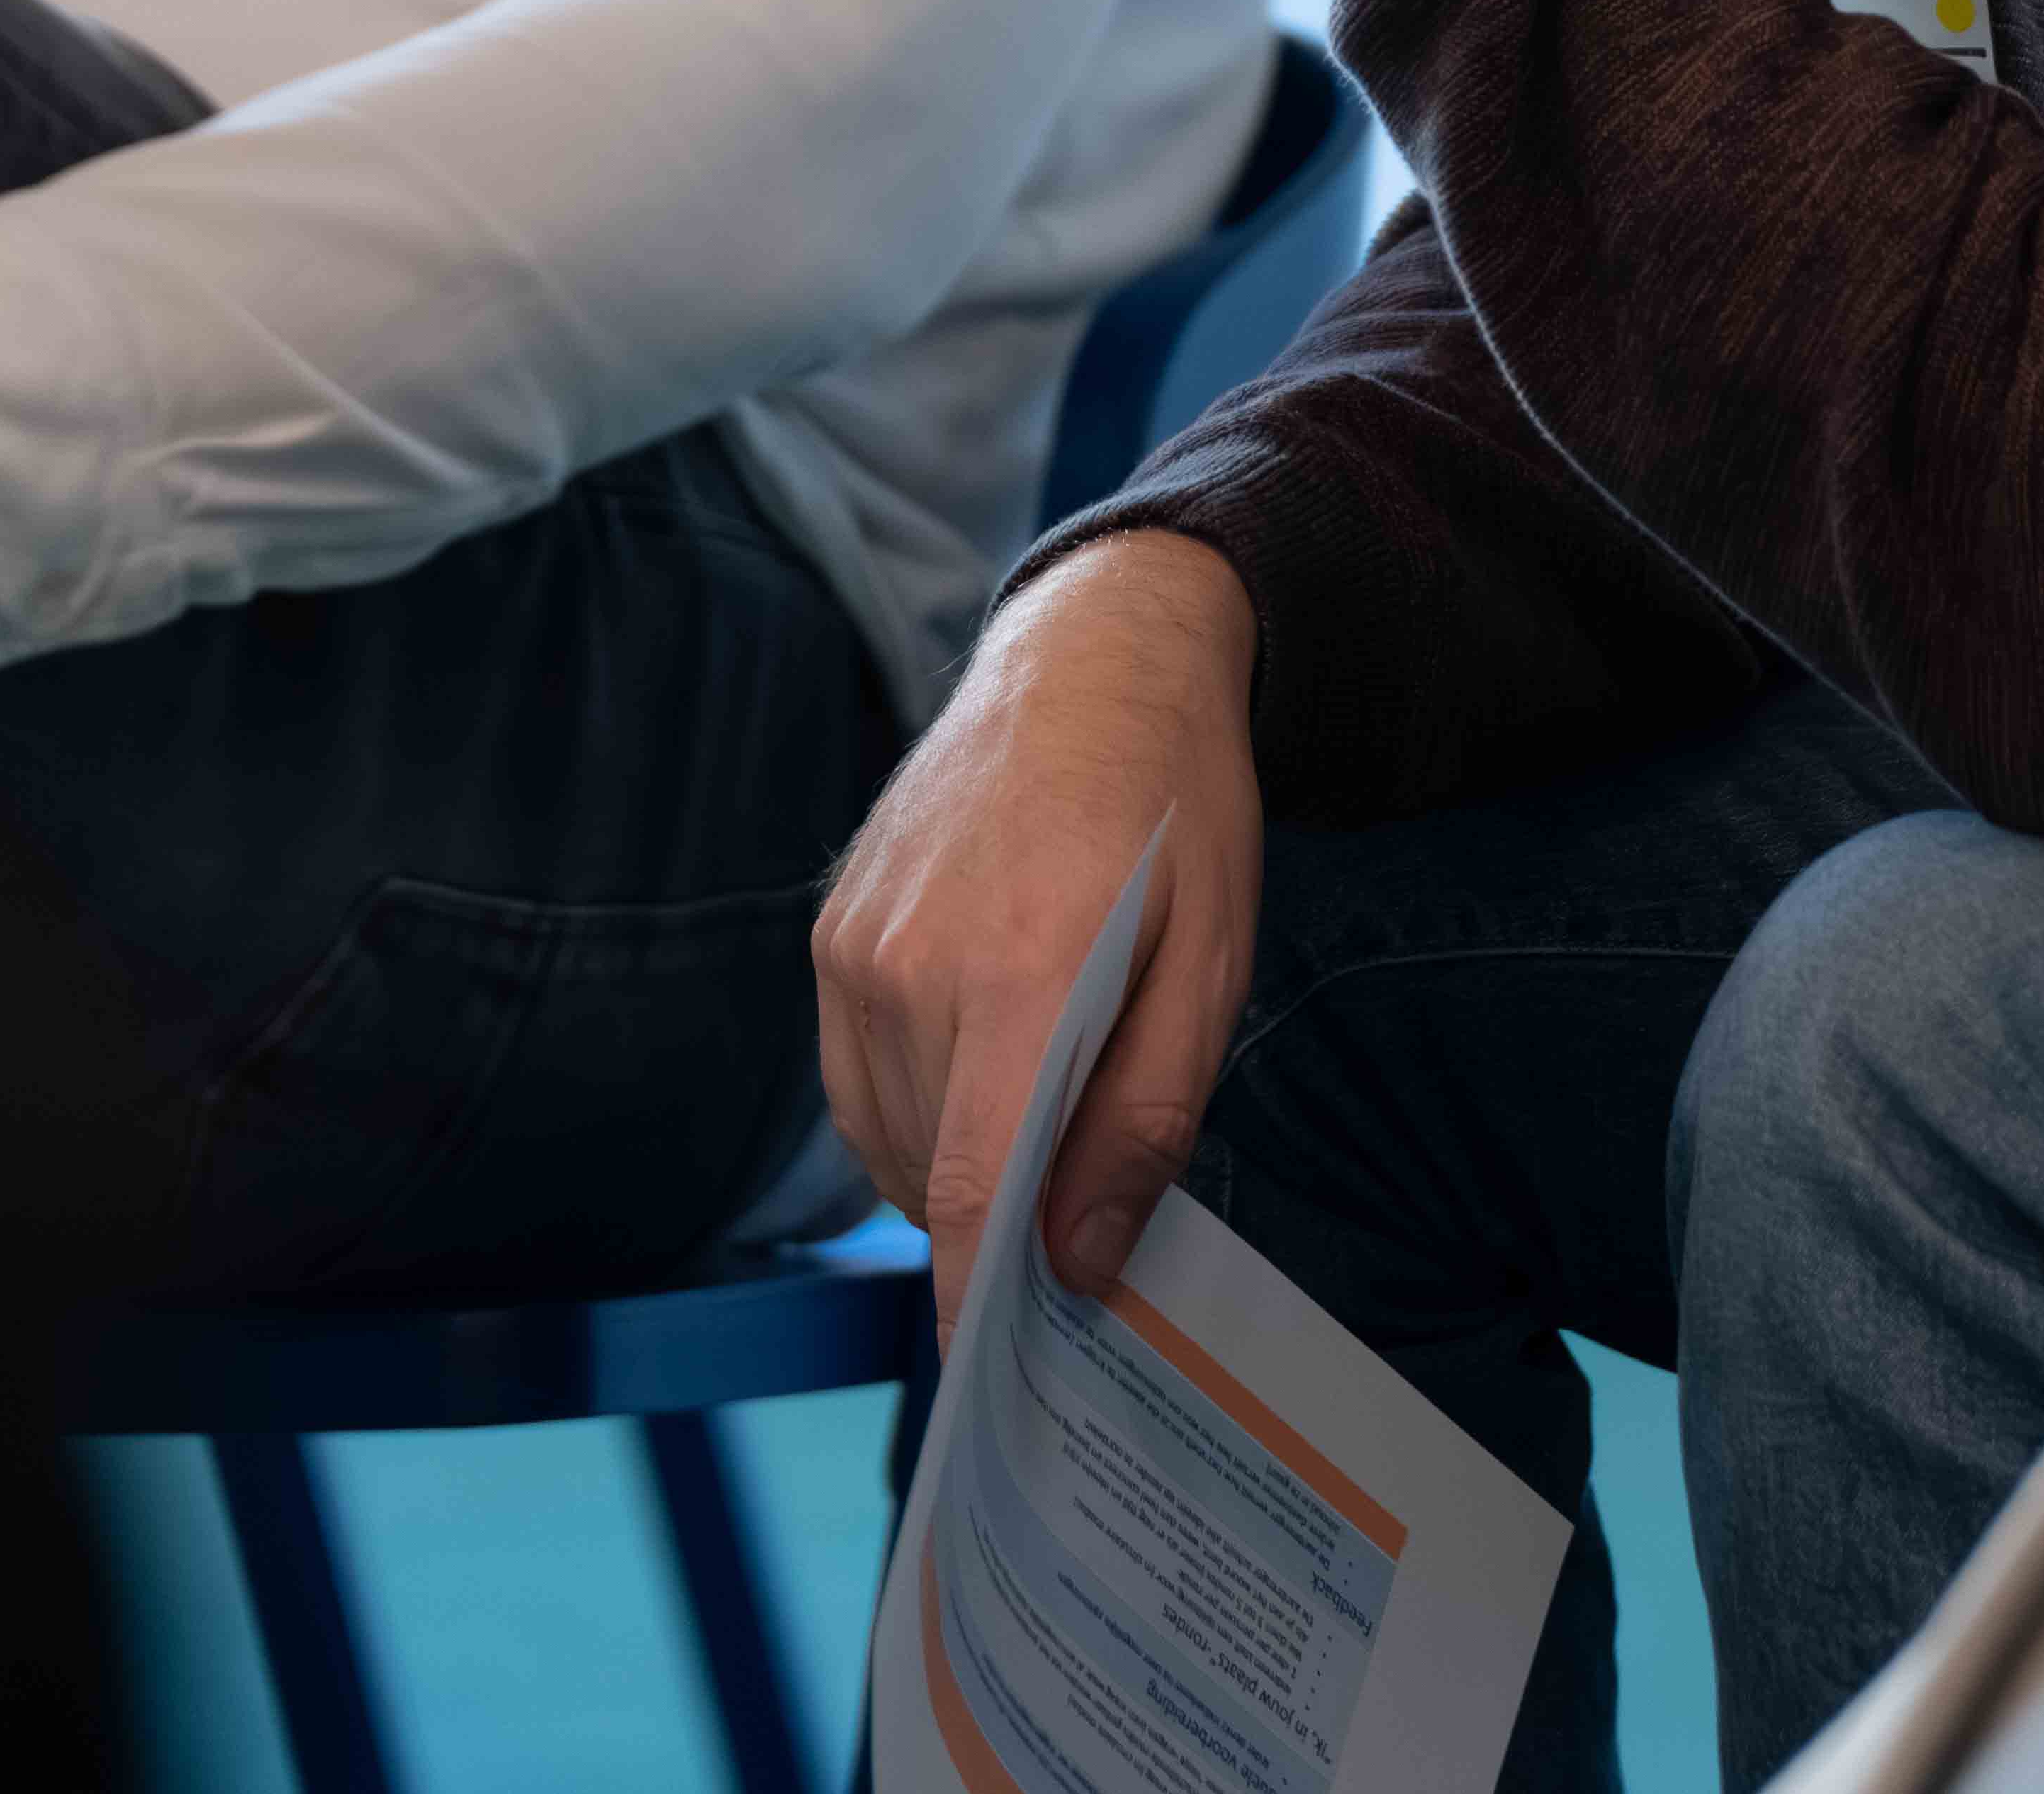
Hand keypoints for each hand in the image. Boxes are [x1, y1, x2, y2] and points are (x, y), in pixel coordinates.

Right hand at [811, 530, 1263, 1324]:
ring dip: (964, 1161)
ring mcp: (854, 947)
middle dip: (1010, 1220)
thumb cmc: (1177, 810)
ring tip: (1049, 1096)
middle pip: (941, 1172)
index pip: (974, 1184)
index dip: (977, 1301)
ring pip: (895, 1136)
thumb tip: (1081, 1262)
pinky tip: (989, 1060)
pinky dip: (922, 1108)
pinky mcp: (830, 933)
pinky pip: (861, 1081)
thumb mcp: (1213, 965)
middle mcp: (911, 965)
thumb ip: (1146, 1119)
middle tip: (1090, 1209)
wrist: (1093, 658)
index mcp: (1022, 970)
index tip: (993, 1386)